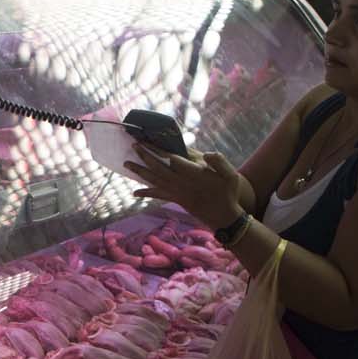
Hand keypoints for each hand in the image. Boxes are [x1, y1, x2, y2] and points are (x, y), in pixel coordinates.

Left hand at [125, 147, 243, 230]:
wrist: (224, 216)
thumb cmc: (228, 193)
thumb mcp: (231, 175)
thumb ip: (219, 162)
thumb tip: (208, 153)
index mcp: (193, 174)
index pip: (170, 159)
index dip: (157, 150)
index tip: (146, 142)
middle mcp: (181, 183)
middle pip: (157, 168)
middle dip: (144, 156)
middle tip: (133, 145)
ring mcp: (176, 192)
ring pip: (154, 180)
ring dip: (140, 172)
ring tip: (126, 164)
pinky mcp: (176, 200)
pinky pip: (158, 195)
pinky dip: (146, 193)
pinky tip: (135, 193)